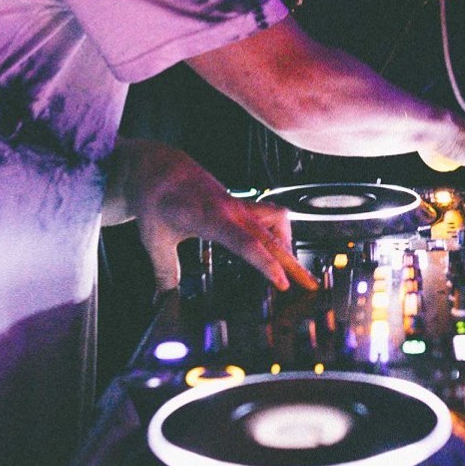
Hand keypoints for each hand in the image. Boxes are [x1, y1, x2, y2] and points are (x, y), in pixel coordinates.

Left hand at [104, 139, 316, 293]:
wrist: (156, 165)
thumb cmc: (154, 198)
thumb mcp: (154, 240)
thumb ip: (164, 271)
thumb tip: (162, 300)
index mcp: (210, 217)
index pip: (246, 243)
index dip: (267, 264)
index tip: (283, 283)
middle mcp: (231, 208)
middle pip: (272, 235)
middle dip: (293, 262)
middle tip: (309, 287)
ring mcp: (238, 203)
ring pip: (277, 219)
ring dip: (287, 243)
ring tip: (290, 270)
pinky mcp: (239, 202)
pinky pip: (269, 215)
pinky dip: (277, 232)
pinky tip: (273, 249)